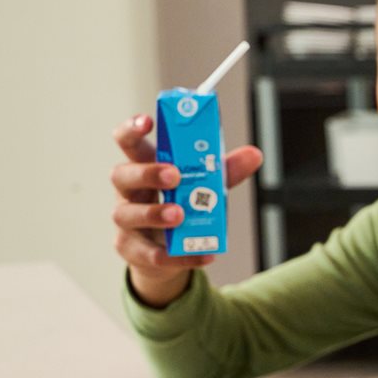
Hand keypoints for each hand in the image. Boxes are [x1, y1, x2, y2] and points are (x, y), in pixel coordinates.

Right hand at [111, 114, 262, 307]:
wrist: (170, 251)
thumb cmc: (184, 206)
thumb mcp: (206, 186)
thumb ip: (225, 170)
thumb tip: (254, 154)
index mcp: (144, 166)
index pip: (128, 142)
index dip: (133, 129)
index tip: (148, 121)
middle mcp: (129, 191)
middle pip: (123, 175)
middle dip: (147, 173)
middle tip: (174, 175)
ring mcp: (127, 221)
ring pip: (128, 214)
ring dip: (155, 213)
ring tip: (180, 215)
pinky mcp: (132, 250)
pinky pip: (150, 253)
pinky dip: (179, 255)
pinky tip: (204, 255)